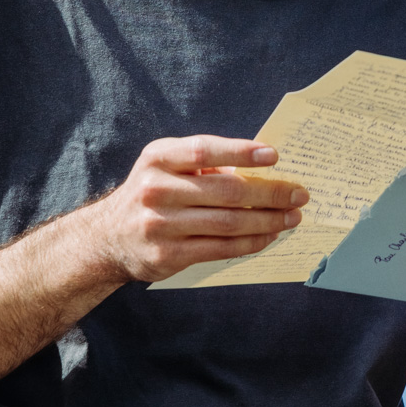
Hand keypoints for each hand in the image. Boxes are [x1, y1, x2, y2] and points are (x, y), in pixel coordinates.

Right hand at [83, 136, 306, 283]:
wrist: (108, 237)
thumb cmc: (151, 192)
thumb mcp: (166, 166)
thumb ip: (203, 164)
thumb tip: (260, 168)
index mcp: (158, 158)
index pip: (204, 151)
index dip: (240, 151)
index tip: (274, 155)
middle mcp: (156, 189)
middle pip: (225, 191)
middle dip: (269, 193)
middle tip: (298, 194)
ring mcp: (160, 225)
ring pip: (227, 223)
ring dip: (267, 221)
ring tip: (291, 217)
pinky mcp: (168, 255)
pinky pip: (219, 249)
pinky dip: (250, 243)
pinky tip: (268, 236)